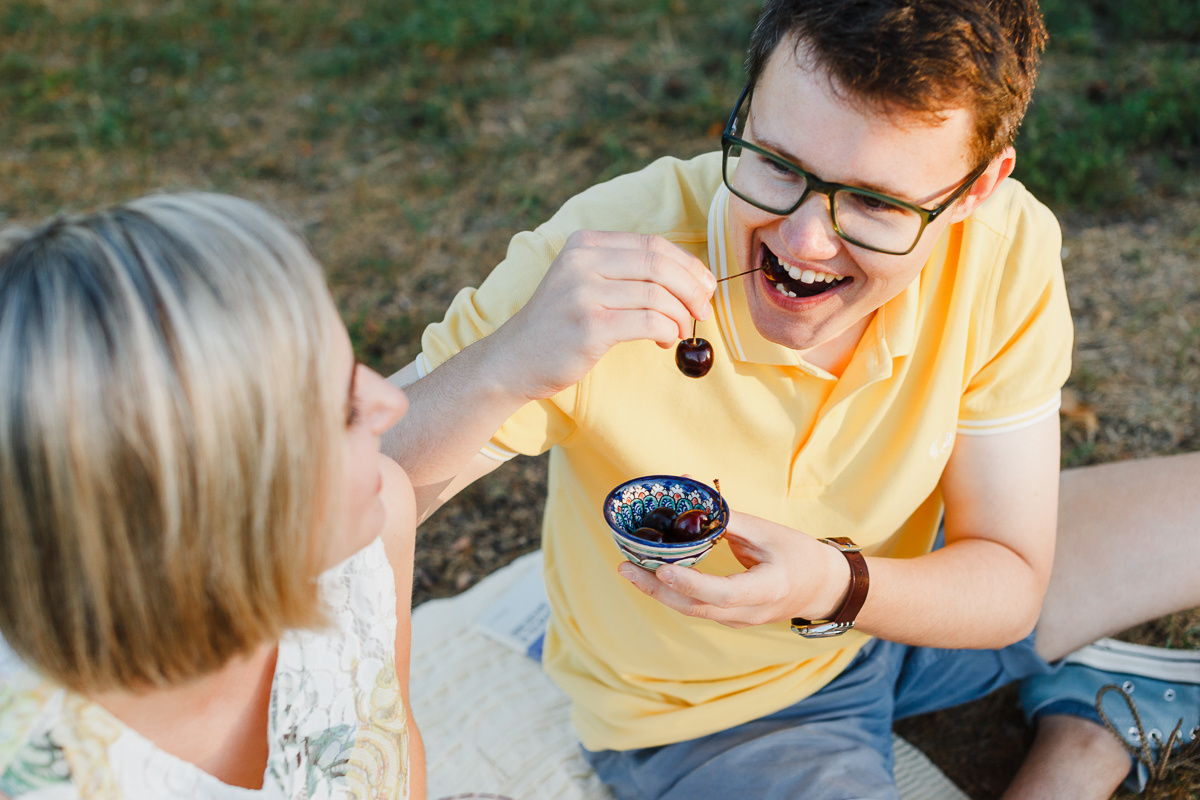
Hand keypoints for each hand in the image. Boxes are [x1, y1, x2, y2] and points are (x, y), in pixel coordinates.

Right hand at [490, 230, 715, 400]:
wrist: (513, 360)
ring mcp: (584, 293)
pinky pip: (649, 321)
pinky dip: (668, 331)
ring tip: (681, 330)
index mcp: (584, 244)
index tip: (705, 285)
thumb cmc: (558, 325)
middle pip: (659, 264)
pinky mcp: (591, 326)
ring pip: (658, 294)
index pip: (651, 244)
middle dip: (692, 288)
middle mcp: (582, 262)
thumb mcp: (582, 282)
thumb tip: (686, 276)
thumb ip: (621, 271)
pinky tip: (665, 341)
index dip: (687, 264)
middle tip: (704, 310)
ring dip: (681, 315)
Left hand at [617, 510, 851, 628]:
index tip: (663, 569)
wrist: (824, 588)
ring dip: (658, 592)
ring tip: (629, 570)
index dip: (692, 583)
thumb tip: (692, 494)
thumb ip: (729, 520)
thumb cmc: (800, 555)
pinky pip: (696, 608)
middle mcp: (750, 612)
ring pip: (692, 611)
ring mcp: (739, 620)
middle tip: (625, 567)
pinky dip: (672, 593)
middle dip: (657, 590)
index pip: (723, 593)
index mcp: (768, 589)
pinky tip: (651, 576)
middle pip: (696, 608)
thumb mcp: (769, 532)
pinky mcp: (731, 618)